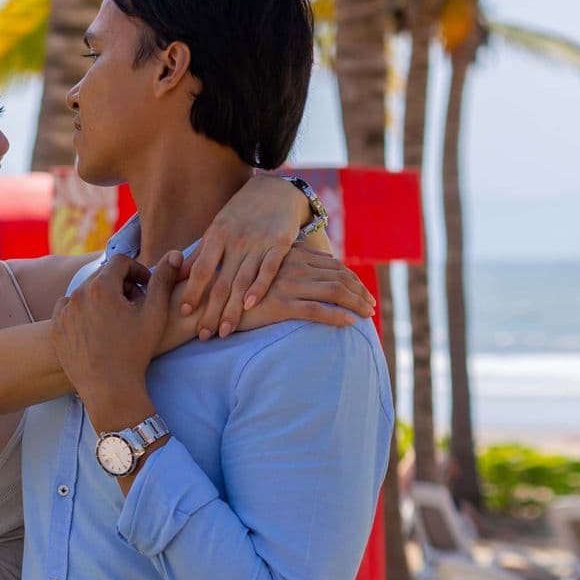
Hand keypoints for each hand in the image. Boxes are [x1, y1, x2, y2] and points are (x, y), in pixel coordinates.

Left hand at [52, 253, 174, 424]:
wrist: (110, 388)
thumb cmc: (136, 351)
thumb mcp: (155, 314)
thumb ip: (163, 280)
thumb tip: (175, 254)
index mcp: (101, 287)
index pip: (120, 262)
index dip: (137, 270)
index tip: (146, 286)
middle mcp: (77, 294)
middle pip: (102, 276)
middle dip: (120, 284)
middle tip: (134, 304)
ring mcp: (63, 312)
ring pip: (85, 293)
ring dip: (101, 298)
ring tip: (116, 319)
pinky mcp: (56, 329)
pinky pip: (69, 310)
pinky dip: (83, 313)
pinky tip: (97, 329)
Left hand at [179, 174, 310, 339]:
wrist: (275, 191)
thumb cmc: (239, 215)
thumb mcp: (217, 230)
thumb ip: (200, 255)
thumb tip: (174, 277)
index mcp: (216, 235)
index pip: (201, 269)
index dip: (192, 291)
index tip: (184, 313)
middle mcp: (236, 239)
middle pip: (221, 281)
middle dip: (211, 311)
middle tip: (203, 335)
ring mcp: (259, 242)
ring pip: (243, 280)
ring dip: (233, 309)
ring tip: (225, 331)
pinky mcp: (281, 243)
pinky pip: (269, 269)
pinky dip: (260, 287)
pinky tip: (250, 306)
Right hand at [238, 248, 374, 331]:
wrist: (208, 298)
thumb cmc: (235, 285)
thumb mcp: (264, 266)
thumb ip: (292, 261)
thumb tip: (323, 262)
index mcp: (290, 256)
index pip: (333, 266)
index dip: (352, 279)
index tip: (363, 292)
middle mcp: (292, 267)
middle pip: (339, 277)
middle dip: (360, 291)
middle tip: (371, 305)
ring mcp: (287, 285)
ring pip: (334, 292)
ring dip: (356, 303)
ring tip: (367, 315)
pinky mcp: (280, 305)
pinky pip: (317, 310)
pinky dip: (337, 316)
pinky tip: (350, 323)